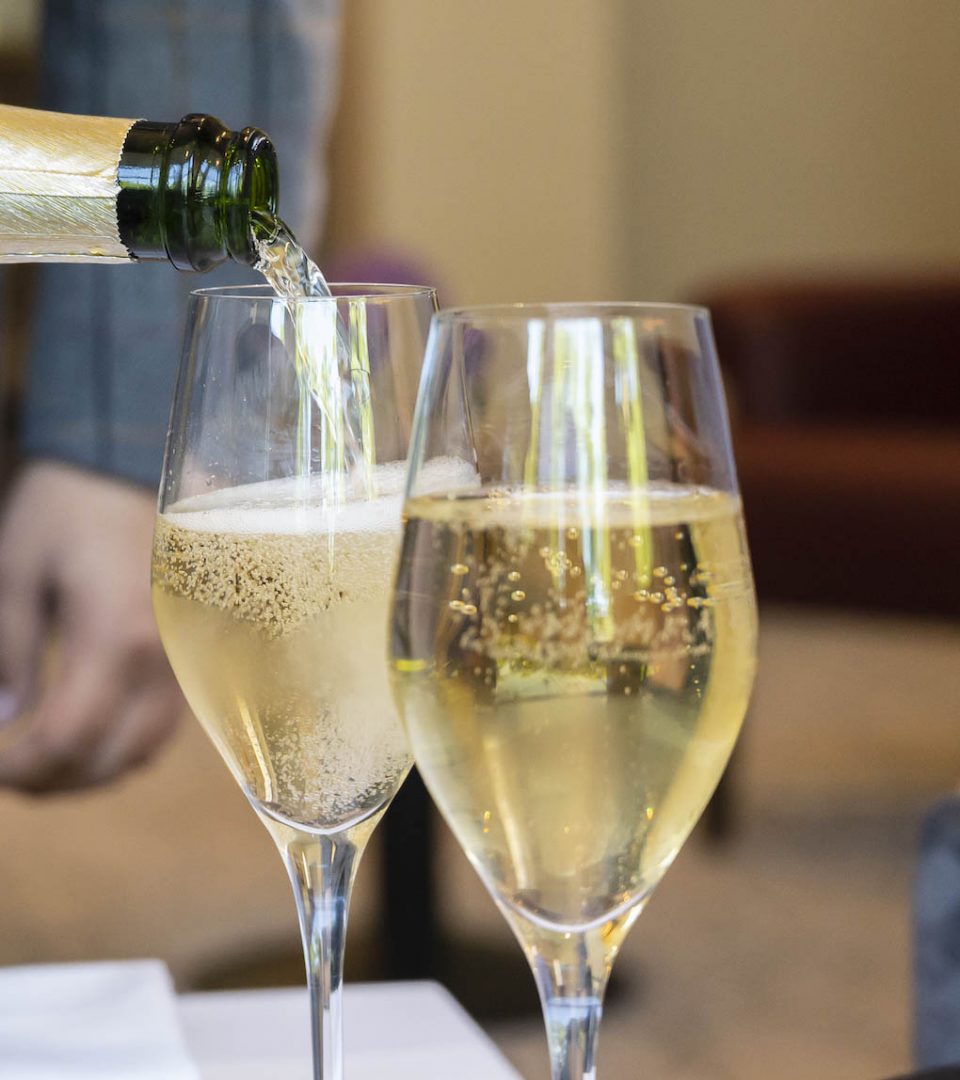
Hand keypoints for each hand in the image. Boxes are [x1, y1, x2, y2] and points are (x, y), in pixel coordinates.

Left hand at [0, 462, 183, 792]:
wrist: (128, 469)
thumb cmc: (66, 512)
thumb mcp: (17, 574)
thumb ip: (11, 653)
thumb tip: (5, 718)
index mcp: (114, 638)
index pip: (70, 737)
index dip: (24, 768)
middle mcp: (160, 659)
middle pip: (113, 758)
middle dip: (55, 781)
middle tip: (12, 773)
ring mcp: (182, 659)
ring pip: (144, 750)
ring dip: (92, 772)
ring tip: (46, 763)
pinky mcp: (189, 654)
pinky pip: (162, 725)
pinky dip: (123, 747)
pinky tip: (89, 735)